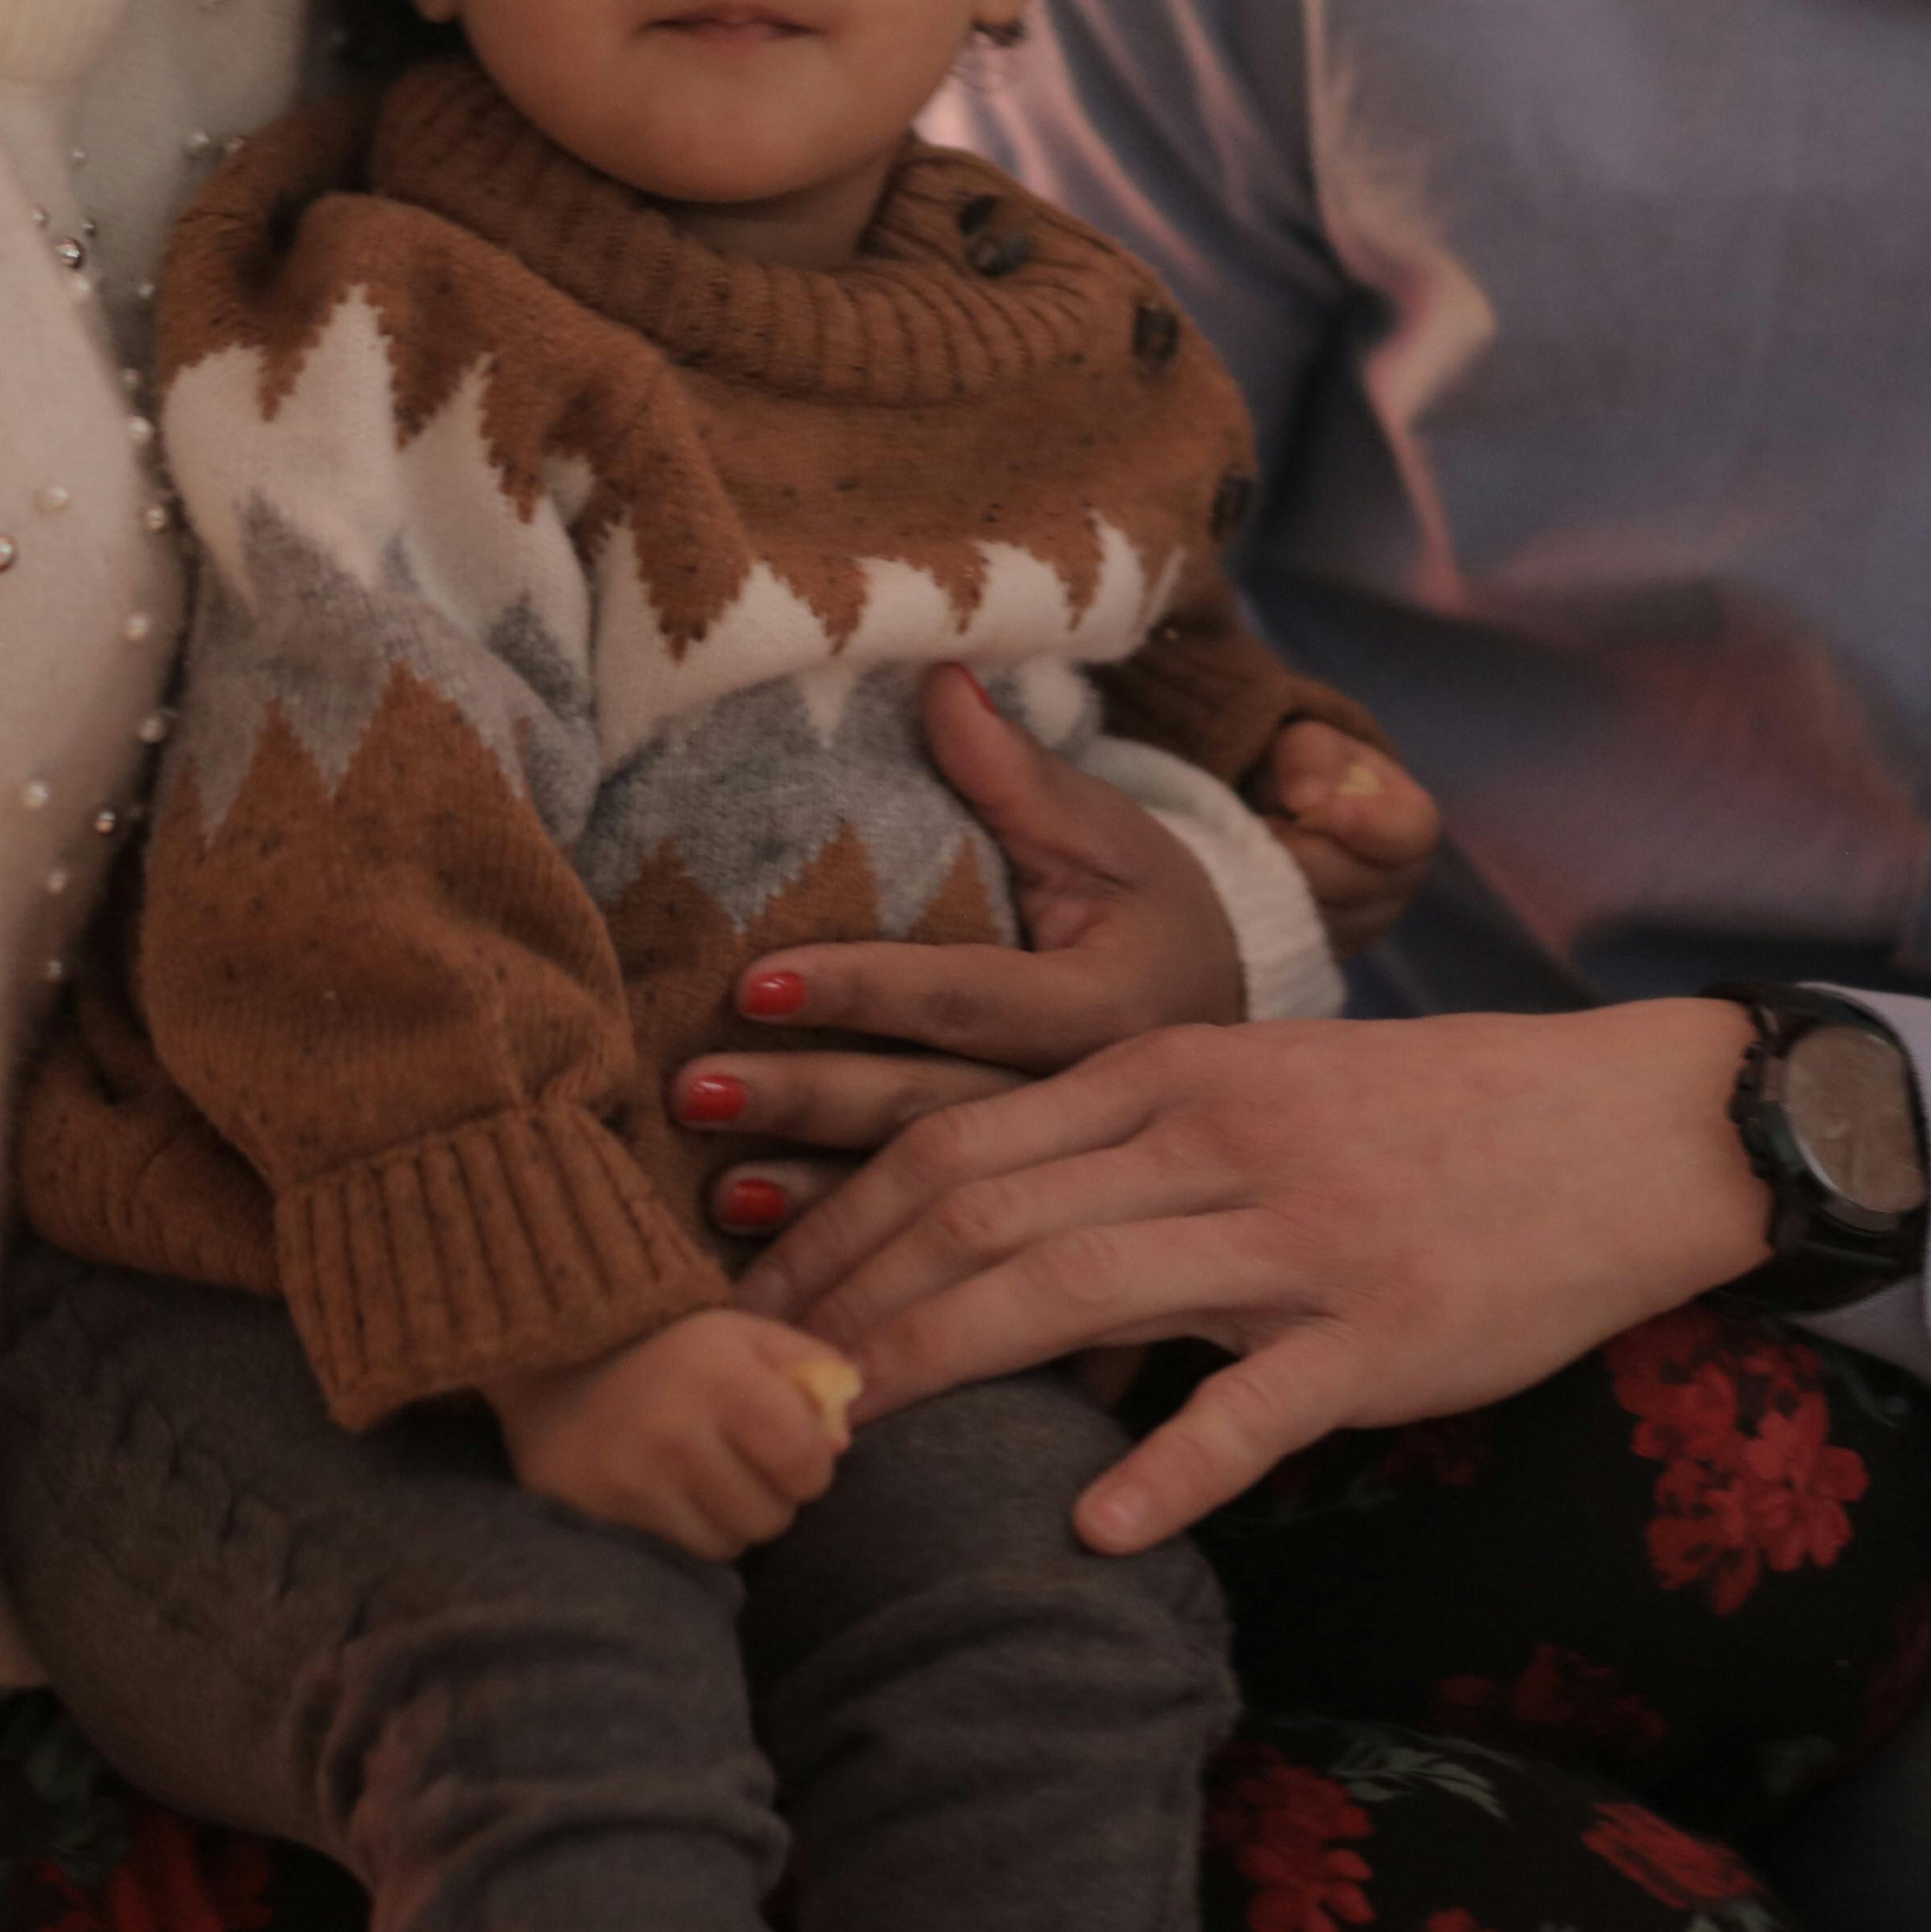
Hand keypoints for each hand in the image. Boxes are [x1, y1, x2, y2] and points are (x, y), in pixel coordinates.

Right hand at [487, 1306, 862, 1559]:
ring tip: (708, 1481)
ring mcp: (636, 1480)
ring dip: (732, 1520)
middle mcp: (680, 1433)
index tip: (790, 1452)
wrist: (554, 1357)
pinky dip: (690, 1533)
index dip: (810, 1467)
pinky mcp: (603, 1513)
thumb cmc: (670, 1346)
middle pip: (772, 1515)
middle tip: (745, 1468)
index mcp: (725, 1379)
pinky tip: (673, 1495)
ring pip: (730, 1543)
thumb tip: (841, 1442)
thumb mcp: (745, 1335)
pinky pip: (683, 1552)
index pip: (807, 1464)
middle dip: (772, 1497)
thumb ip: (810, 1369)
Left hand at [671, 667, 1253, 1240]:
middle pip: (933, 1108)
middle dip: (809, 1100)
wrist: (1240, 1043)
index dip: (861, 990)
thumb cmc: (1157, 915)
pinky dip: (858, 1251)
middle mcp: (1090, 1109)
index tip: (752, 982)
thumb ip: (1018, 777)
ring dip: (818, 1201)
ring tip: (714, 1188)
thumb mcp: (1110, 838)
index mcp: (1114, 1011)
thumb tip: (938, 678)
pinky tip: (776, 1252)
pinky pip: (944, 1247)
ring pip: (932, 1197)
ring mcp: (1068, 1183)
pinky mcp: (1045, 1227)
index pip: (966, 995)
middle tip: (690, 1088)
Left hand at [732, 999, 1765, 1553]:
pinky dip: (1169, 1467)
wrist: (1630, 1125)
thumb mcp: (1264, 1083)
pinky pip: (1255, 1407)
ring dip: (935, 1365)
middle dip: (841, 1302)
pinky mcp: (1380, 1334)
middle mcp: (1215, 1141)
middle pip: (979, 1214)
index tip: (749, 1305)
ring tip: (837, 1442)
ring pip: (1076, 1289)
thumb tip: (990, 1214)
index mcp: (1173, 1072)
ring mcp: (1298, 1239)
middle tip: (747, 1389)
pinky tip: (1093, 1525)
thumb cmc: (1434, 1114)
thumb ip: (1131, 1136)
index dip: (834, 1225)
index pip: (956, 1143)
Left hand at [1258, 717, 1433, 945]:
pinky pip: (1293, 942)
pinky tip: (1245, 879)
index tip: (1303, 808)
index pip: (1409, 836)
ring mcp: (1363, 925)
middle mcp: (1397, 884)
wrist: (1277, 811)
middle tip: (1260, 823)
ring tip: (1248, 846)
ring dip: (1276, 880)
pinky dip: (1263, 909)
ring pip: (1321, 919)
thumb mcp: (1306, 744)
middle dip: (1301, 853)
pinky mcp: (1321, 952)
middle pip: (1357, 886)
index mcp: (1412, 826)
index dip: (1361, 824)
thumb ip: (1311, 757)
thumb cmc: (1303, 770)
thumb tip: (1306, 800)